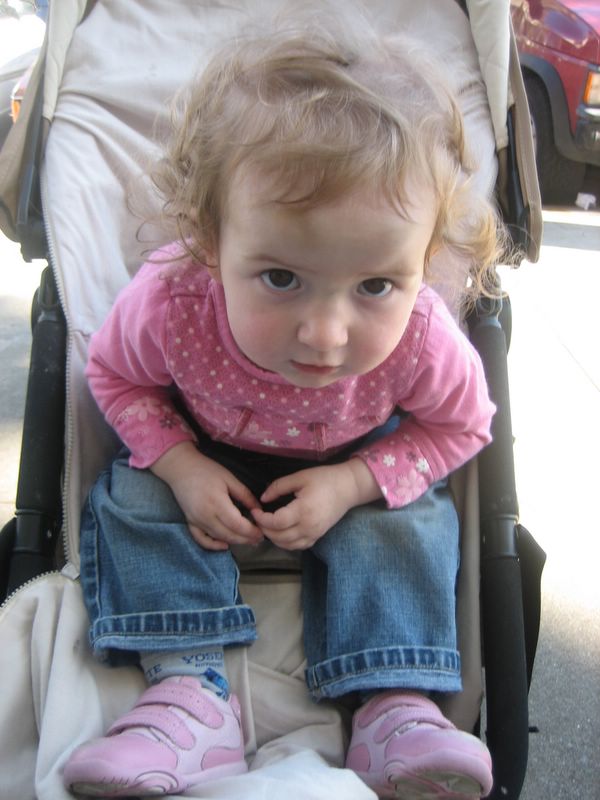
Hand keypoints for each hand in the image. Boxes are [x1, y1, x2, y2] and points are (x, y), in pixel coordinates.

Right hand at [151, 442, 263, 550]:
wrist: (181, 468)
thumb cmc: (207, 470)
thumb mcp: (229, 478)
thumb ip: (245, 495)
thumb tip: (258, 510)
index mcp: (217, 502)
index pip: (237, 524)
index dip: (251, 531)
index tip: (262, 532)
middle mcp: (205, 515)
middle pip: (229, 534)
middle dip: (246, 539)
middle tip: (259, 539)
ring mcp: (196, 521)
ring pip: (218, 537)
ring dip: (234, 542)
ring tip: (249, 541)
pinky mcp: (190, 522)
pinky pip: (201, 539)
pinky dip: (213, 545)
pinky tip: (225, 545)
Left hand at [251, 458, 381, 550]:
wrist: (348, 488)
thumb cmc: (324, 479)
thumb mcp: (300, 477)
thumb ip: (279, 487)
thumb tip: (262, 499)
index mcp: (303, 510)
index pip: (276, 522)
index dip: (262, 519)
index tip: (255, 510)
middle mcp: (309, 526)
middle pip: (279, 537)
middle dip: (264, 529)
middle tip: (258, 518)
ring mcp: (314, 534)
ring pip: (287, 545)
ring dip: (273, 538)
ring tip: (267, 525)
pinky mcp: (318, 537)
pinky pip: (298, 546)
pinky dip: (286, 543)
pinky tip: (280, 532)